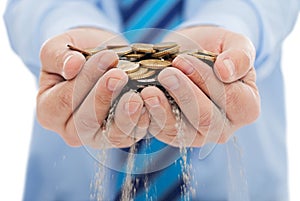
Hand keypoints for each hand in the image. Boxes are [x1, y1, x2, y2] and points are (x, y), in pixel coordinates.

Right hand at [37, 28, 148, 147]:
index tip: (106, 57)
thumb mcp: (58, 49)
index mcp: (49, 110)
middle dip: (104, 97)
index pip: (65, 100)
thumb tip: (72, 66)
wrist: (100, 60)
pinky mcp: (119, 136)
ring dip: (125, 117)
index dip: (86, 79)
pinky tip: (147, 107)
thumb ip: (58, 56)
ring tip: (136, 97)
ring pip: (110, 136)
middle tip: (119, 75)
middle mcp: (71, 130)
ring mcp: (97, 136)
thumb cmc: (77, 56)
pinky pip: (130, 136)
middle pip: (86, 122)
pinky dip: (140, 124)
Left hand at [141, 26, 259, 146]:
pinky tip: (142, 101)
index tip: (183, 60)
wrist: (191, 56)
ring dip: (164, 111)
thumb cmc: (214, 50)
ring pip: (182, 132)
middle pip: (206, 120)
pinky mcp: (176, 135)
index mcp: (246, 107)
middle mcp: (224, 127)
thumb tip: (226, 71)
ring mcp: (199, 135)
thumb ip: (241, 55)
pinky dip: (151, 118)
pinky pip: (163, 132)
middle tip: (166, 73)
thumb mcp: (234, 44)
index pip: (231, 99)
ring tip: (149, 91)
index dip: (206, 80)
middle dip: (184, 95)